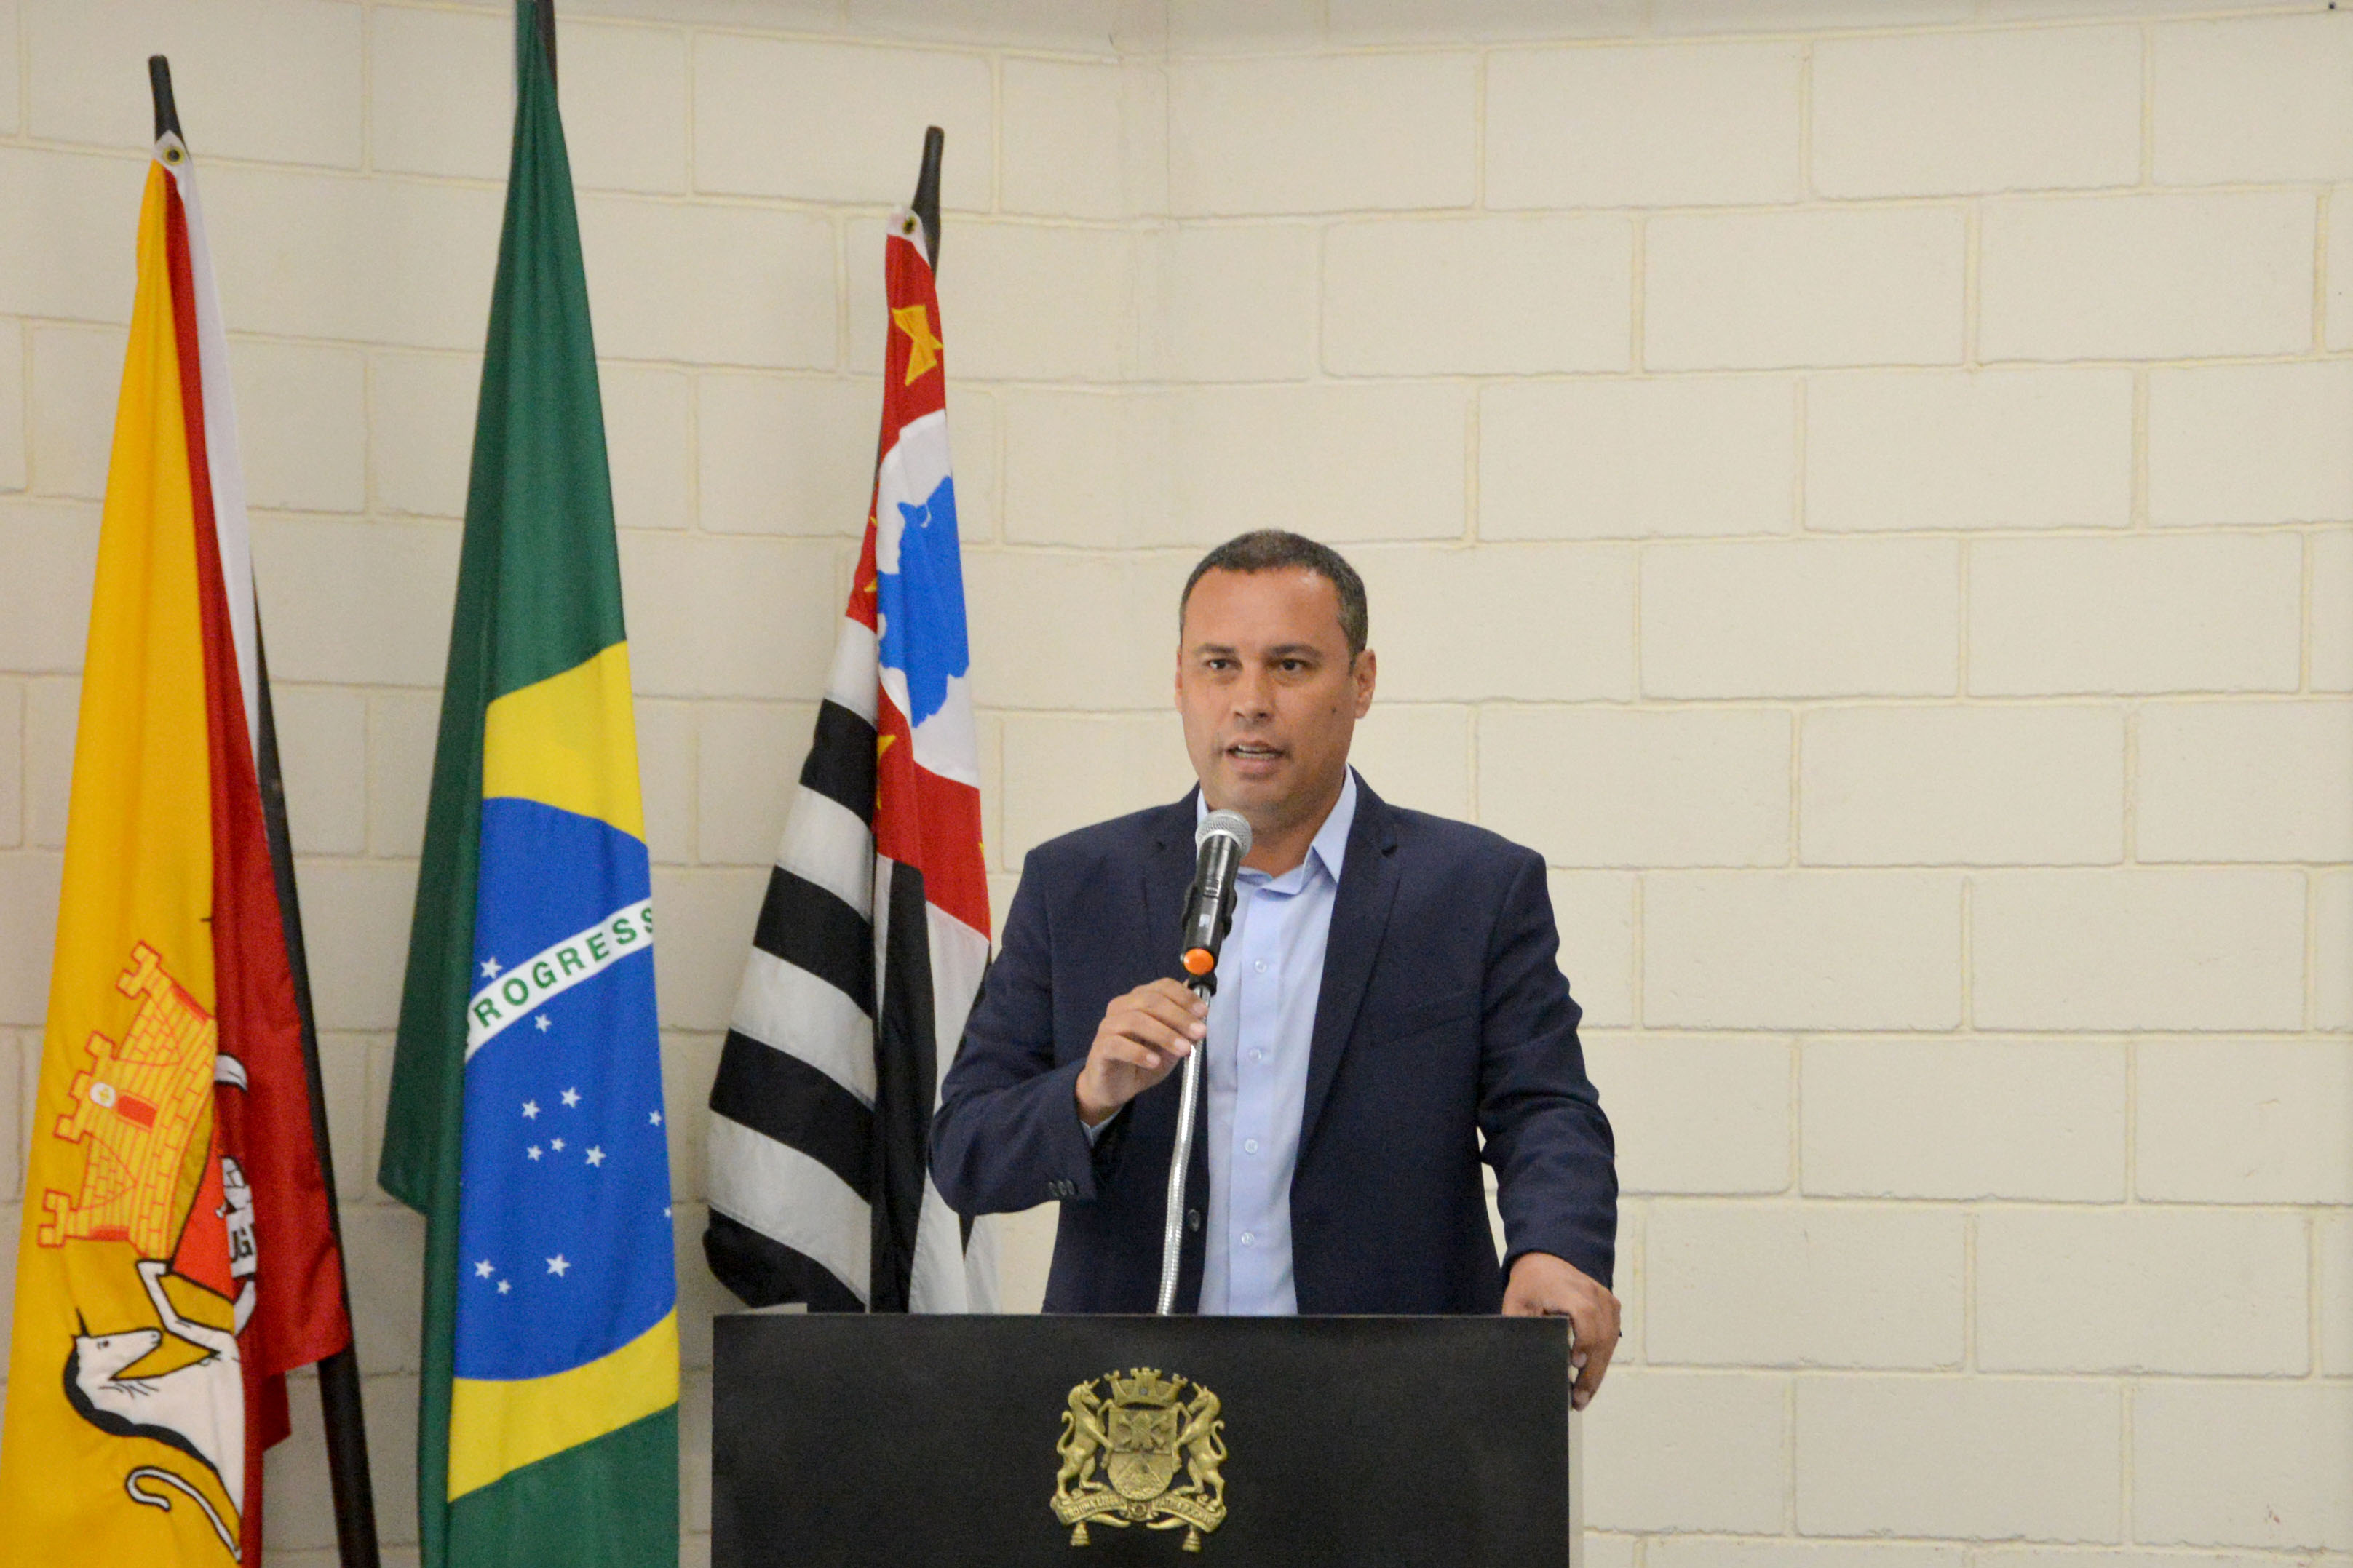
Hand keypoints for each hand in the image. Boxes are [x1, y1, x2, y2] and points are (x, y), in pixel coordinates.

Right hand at [1075, 978, 1205, 1126]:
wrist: (1115, 1087)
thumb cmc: (1145, 1060)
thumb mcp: (1170, 1043)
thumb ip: (1183, 1027)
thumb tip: (1202, 1012)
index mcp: (1140, 998)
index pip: (1162, 986)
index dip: (1185, 997)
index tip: (1203, 1012)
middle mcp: (1122, 1006)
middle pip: (1151, 1001)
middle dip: (1179, 1016)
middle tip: (1199, 1033)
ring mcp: (1109, 1025)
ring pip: (1136, 1020)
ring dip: (1164, 1034)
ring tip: (1184, 1050)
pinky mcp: (1100, 1047)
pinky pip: (1118, 1045)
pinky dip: (1139, 1052)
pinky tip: (1154, 1062)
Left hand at [1503, 1251, 1619, 1410]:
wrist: (1546, 1261)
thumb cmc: (1529, 1286)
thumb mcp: (1517, 1304)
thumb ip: (1521, 1328)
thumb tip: (1521, 1362)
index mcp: (1566, 1288)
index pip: (1584, 1314)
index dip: (1584, 1339)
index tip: (1576, 1363)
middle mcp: (1591, 1291)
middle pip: (1601, 1334)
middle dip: (1591, 1370)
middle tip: (1579, 1400)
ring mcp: (1605, 1298)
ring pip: (1609, 1340)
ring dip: (1598, 1370)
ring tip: (1584, 1397)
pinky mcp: (1611, 1307)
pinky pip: (1612, 1337)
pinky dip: (1603, 1359)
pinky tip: (1591, 1380)